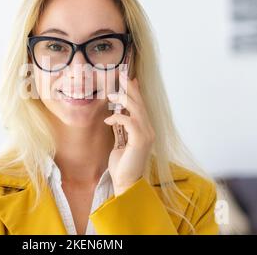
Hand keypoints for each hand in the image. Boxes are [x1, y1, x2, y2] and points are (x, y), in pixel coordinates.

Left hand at [104, 71, 155, 195]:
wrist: (125, 182)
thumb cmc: (122, 164)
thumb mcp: (120, 141)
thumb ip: (121, 128)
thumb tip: (116, 113)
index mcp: (144, 129)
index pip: (141, 106)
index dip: (135, 91)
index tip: (129, 78)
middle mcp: (148, 130)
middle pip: (140, 104)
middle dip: (130, 88)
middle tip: (122, 74)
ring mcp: (146, 135)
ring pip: (136, 109)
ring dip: (123, 99)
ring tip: (110, 94)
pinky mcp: (140, 140)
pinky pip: (129, 121)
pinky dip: (117, 117)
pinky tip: (108, 120)